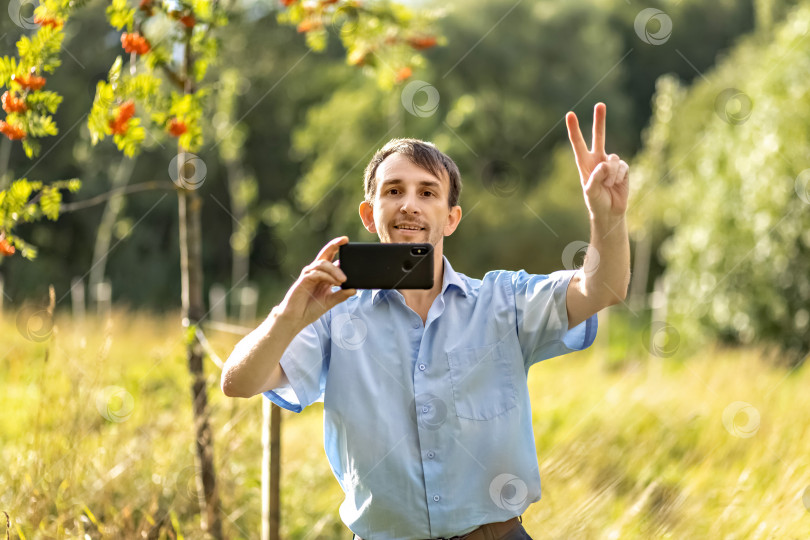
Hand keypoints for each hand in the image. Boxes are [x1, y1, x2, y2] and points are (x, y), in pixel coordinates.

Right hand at [278, 236, 354, 328]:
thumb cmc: (311, 308)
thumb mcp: (330, 302)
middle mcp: (316, 272)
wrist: (296, 318)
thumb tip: (355, 289)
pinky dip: (327, 276)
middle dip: (334, 245)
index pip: (333, 260)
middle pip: (325, 254)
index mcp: (324, 275)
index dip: (340, 251)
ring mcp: (309, 275)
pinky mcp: (304, 280)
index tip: (348, 243)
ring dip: (334, 270)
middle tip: (344, 240)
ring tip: (343, 280)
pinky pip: (317, 274)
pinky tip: (335, 282)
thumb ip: (341, 295)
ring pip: (323, 264)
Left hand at [565, 103, 629, 218]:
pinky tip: (616, 184)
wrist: (610, 212)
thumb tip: (605, 163)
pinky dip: (618, 177)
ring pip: (612, 159)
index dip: (574, 129)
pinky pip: (622, 167)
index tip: (570, 115)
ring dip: (610, 175)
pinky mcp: (623, 168)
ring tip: (607, 185)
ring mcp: (611, 163)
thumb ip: (595, 177)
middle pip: (599, 136)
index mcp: (584, 163)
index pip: (578, 143)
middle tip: (600, 104)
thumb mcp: (591, 192)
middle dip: (600, 120)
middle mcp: (597, 159)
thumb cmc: (596, 202)